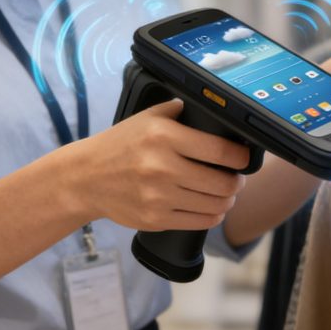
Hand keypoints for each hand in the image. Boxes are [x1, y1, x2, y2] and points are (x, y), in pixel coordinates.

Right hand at [63, 100, 249, 231]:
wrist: (86, 178)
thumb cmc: (119, 146)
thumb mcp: (145, 118)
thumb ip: (178, 110)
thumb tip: (212, 107)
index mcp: (163, 136)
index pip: (220, 151)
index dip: (241, 158)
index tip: (244, 159)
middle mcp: (162, 167)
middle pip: (222, 182)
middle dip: (236, 182)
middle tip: (236, 178)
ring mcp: (158, 196)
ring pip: (215, 205)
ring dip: (227, 200)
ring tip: (225, 194)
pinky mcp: (155, 218)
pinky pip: (199, 222)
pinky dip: (212, 216)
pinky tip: (210, 208)